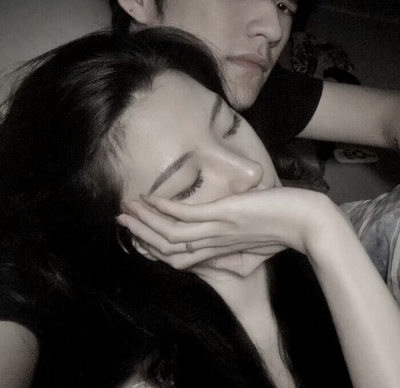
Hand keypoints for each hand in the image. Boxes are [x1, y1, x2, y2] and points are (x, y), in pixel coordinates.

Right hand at [117, 188, 345, 268]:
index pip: (180, 257)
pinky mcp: (225, 216)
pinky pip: (188, 216)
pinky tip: (149, 199)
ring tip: (126, 208)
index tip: (139, 236)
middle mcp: (213, 245)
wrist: (309, 224)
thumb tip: (227, 259)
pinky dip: (165, 208)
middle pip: (169, 248)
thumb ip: (237, 256)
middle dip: (142, 235)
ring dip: (146, 221)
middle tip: (121, 220)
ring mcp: (218, 231)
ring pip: (172, 234)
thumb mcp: (257, 248)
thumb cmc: (284, 232)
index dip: (156, 249)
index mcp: (219, 253)